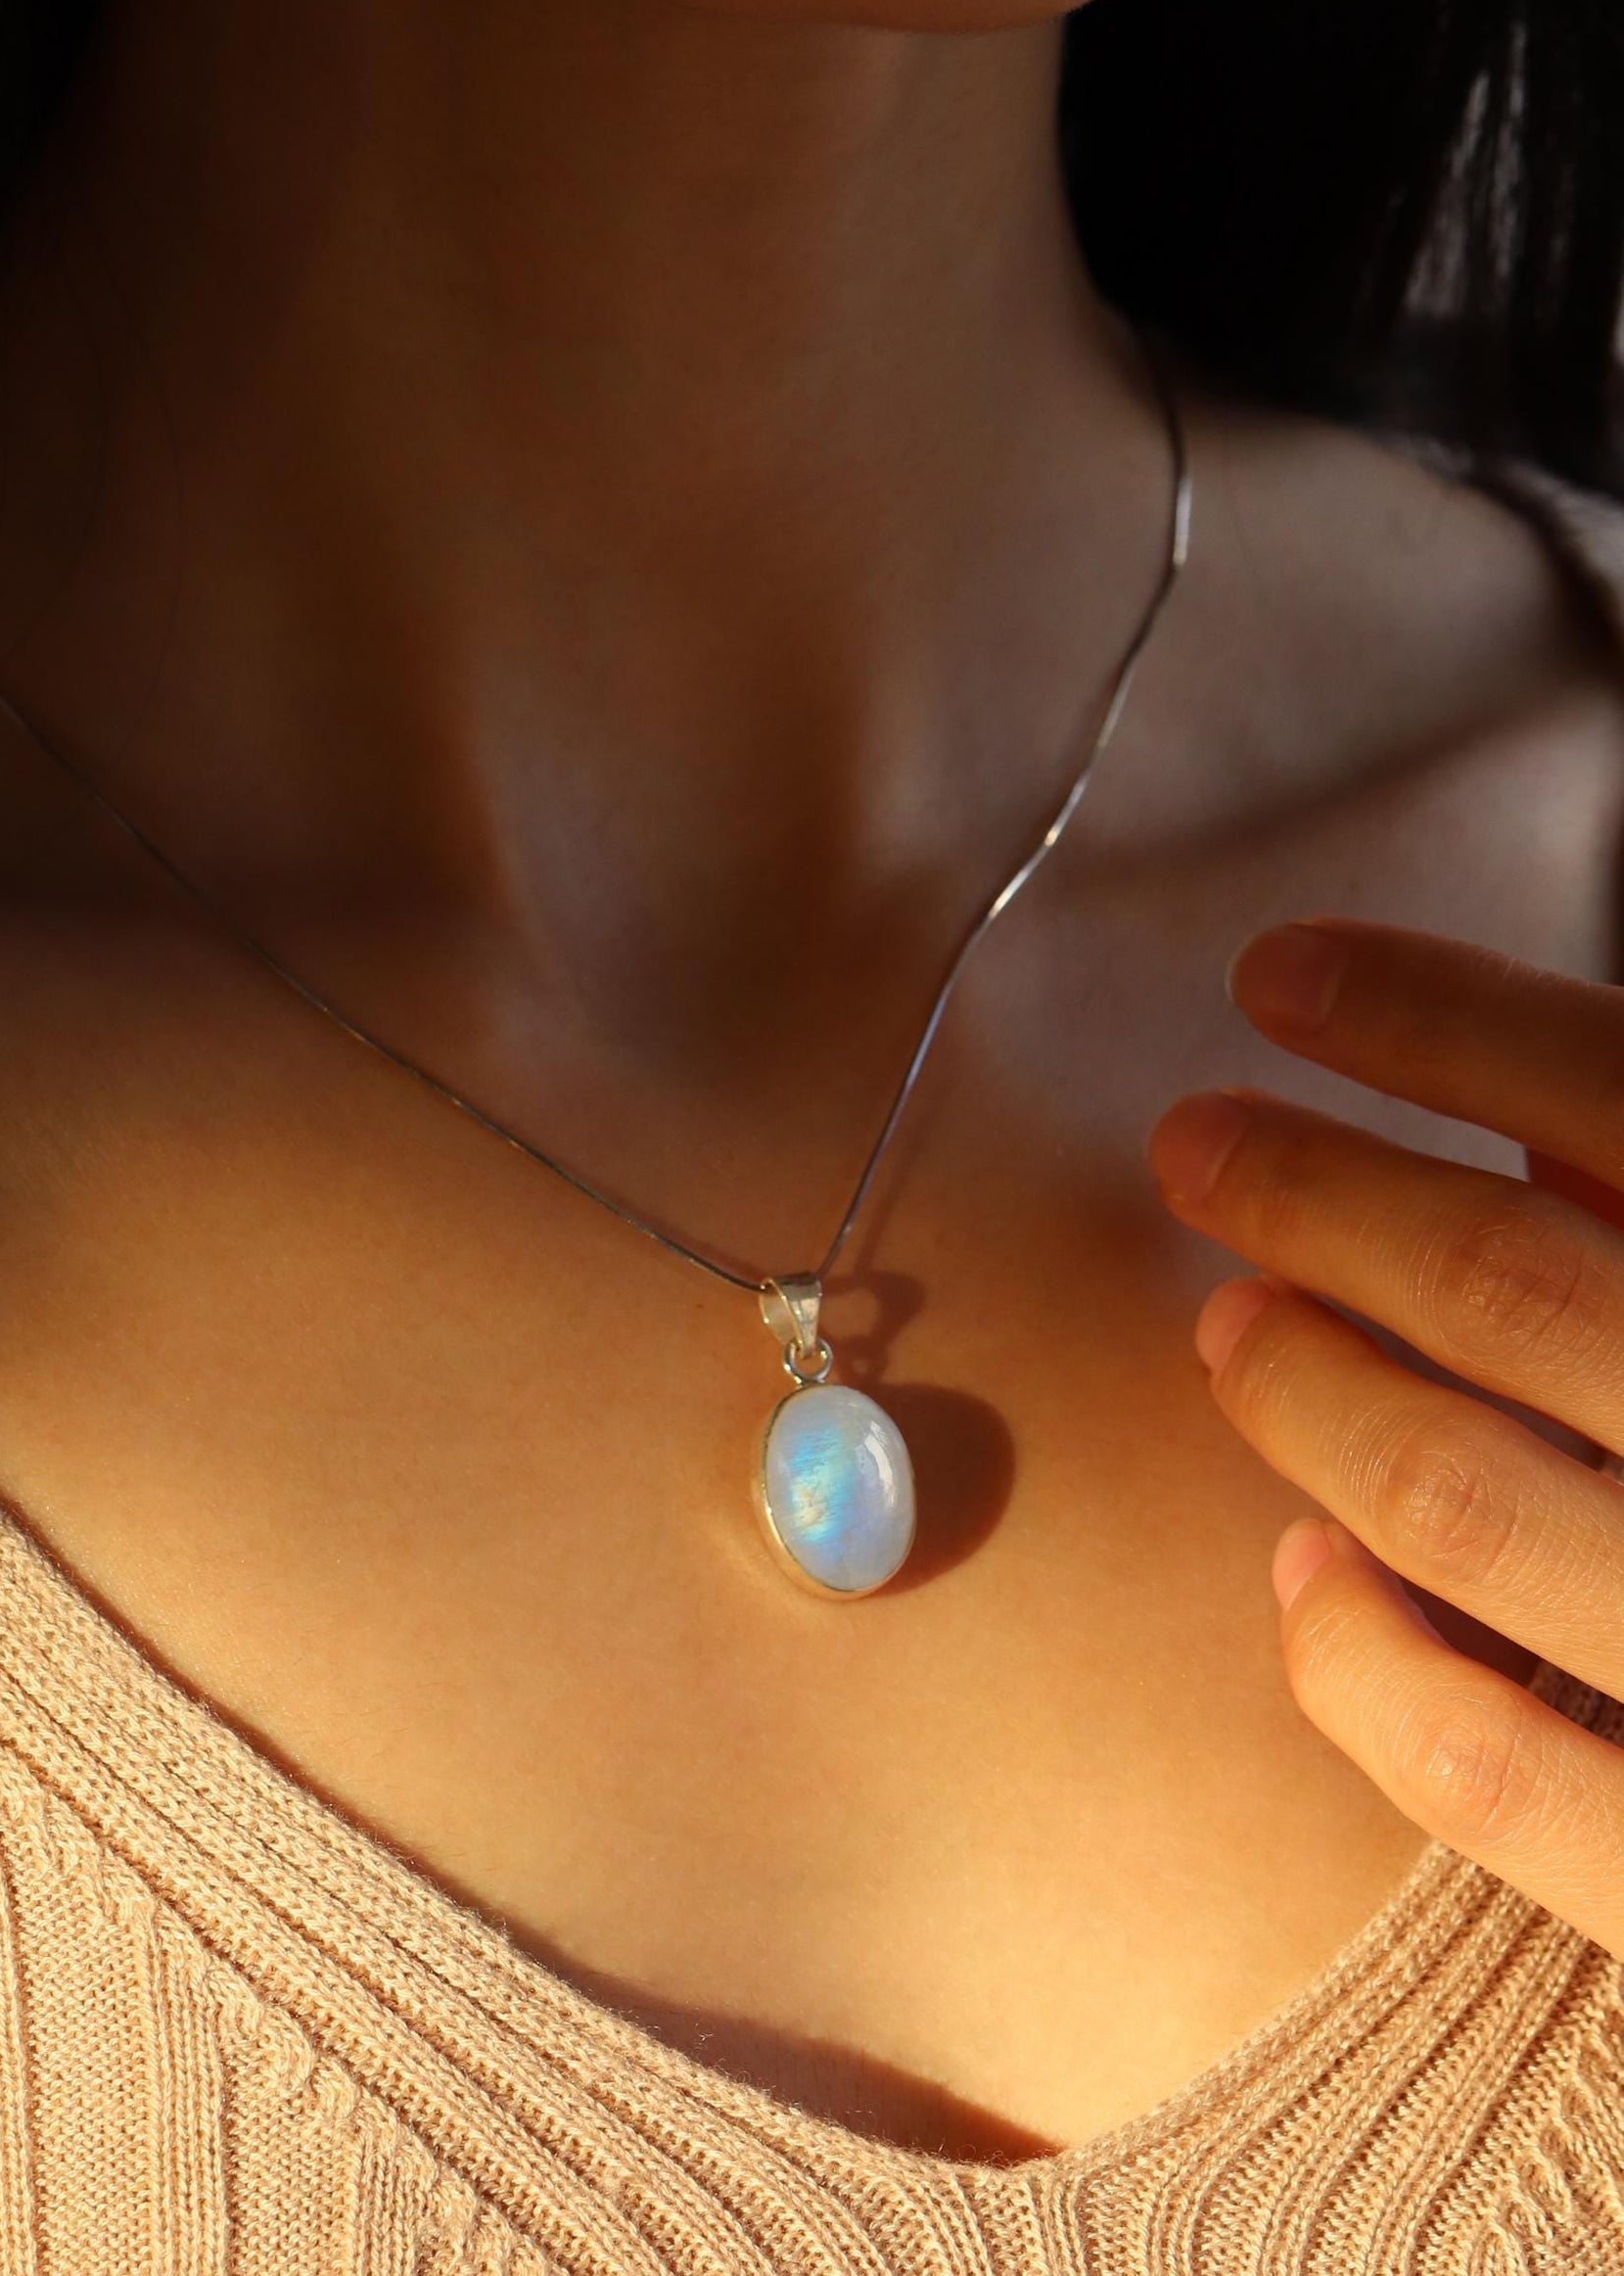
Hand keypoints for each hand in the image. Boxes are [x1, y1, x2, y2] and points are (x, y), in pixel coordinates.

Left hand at [1147, 919, 1623, 1958]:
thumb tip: (1546, 1153)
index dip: (1432, 1015)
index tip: (1278, 973)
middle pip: (1505, 1285)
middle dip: (1315, 1191)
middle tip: (1196, 1143)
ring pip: (1454, 1493)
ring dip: (1304, 1389)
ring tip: (1229, 1326)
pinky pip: (1481, 1770)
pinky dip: (1357, 1657)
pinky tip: (1301, 1573)